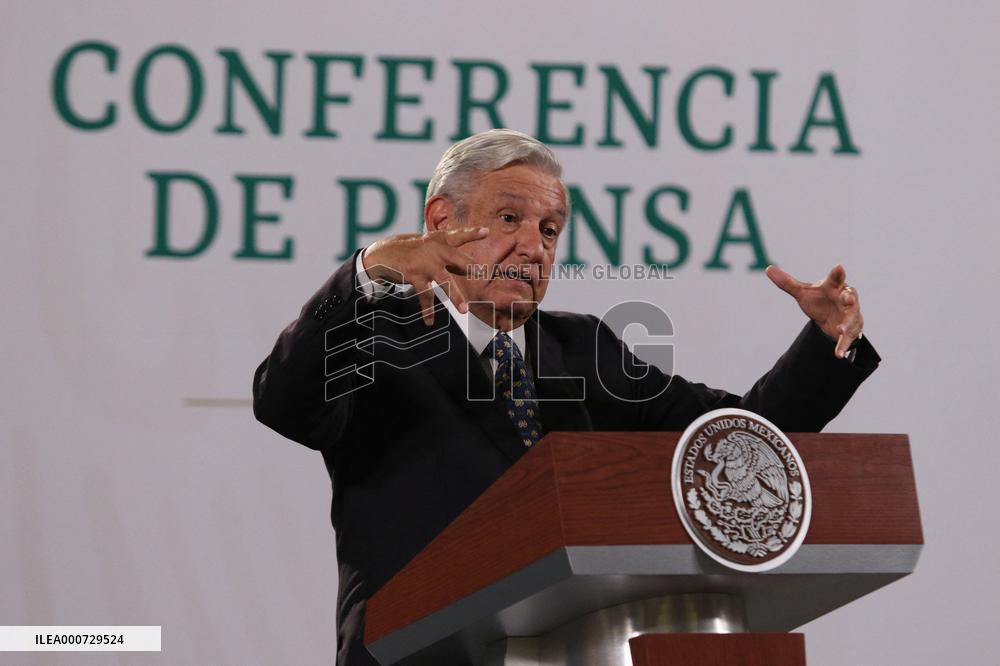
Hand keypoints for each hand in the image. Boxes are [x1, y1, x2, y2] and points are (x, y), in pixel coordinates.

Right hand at [362, 226, 489, 325]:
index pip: (457, 235)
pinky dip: (427, 310)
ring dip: (455, 297)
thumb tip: (469, 268)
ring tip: (464, 310)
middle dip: (470, 267)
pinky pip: (425, 296)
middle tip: (482, 273)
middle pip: (457, 259)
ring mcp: (424, 263)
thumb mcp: (427, 245)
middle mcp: (433, 250)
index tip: (486, 231)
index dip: (472, 233)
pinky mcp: (415, 276)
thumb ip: (448, 255)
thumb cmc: (409, 250)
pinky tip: (429, 322)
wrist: (381, 254)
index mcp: (437, 240)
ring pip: (445, 282)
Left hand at [766, 264, 863, 357]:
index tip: (839, 267)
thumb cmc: (819, 300)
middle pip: (850, 296)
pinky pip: (849, 338)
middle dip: (850, 298)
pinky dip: (843, 345)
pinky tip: (838, 354)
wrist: (831, 318)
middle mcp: (845, 298)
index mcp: (833, 286)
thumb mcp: (802, 293)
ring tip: (840, 330)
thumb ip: (787, 282)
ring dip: (847, 324)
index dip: (837, 273)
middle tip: (848, 299)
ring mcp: (851, 314)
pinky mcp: (852, 329)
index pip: (835, 278)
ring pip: (852, 318)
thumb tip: (768, 268)